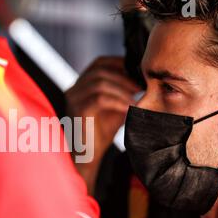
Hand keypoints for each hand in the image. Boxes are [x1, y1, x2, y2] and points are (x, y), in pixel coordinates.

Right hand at [65, 56, 140, 192]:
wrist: (88, 155)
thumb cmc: (101, 132)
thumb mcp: (115, 106)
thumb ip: (123, 91)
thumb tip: (144, 78)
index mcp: (82, 84)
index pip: (99, 63)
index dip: (120, 63)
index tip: (139, 72)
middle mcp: (74, 88)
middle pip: (99, 69)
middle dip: (124, 76)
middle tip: (142, 85)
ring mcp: (73, 99)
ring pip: (100, 82)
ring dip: (123, 88)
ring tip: (138, 97)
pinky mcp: (77, 111)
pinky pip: (99, 99)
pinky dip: (117, 101)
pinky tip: (129, 107)